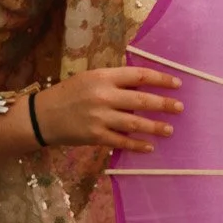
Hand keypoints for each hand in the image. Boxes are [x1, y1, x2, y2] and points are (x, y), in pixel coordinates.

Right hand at [33, 68, 182, 154]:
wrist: (43, 115)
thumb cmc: (69, 94)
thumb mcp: (91, 79)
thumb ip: (115, 81)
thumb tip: (144, 86)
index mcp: (103, 76)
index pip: (139, 76)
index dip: (161, 80)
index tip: (177, 84)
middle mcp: (103, 96)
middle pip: (141, 100)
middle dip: (164, 104)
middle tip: (180, 108)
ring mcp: (99, 117)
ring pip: (135, 123)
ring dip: (155, 127)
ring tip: (170, 130)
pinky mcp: (95, 136)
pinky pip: (121, 141)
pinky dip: (137, 145)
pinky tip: (149, 147)